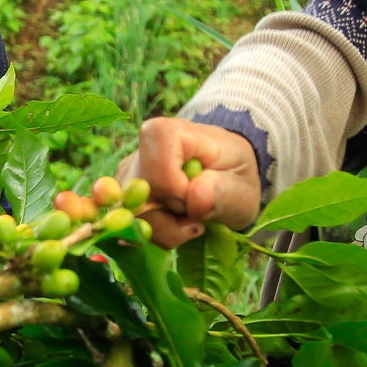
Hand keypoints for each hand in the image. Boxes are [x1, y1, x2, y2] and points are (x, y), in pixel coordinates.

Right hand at [115, 117, 260, 248]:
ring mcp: (127, 175)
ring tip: (190, 219)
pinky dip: (158, 233)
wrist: (225, 175)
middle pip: (138, 197)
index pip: (155, 166)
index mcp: (169, 133)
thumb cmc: (234, 174)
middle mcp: (140, 151)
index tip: (197, 195)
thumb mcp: (242, 186)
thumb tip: (196, 198)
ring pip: (132, 217)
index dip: (175, 189)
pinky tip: (176, 222)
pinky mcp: (124, 196)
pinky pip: (132, 224)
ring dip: (166, 230)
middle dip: (171, 219)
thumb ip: (222, 193)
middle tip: (198, 214)